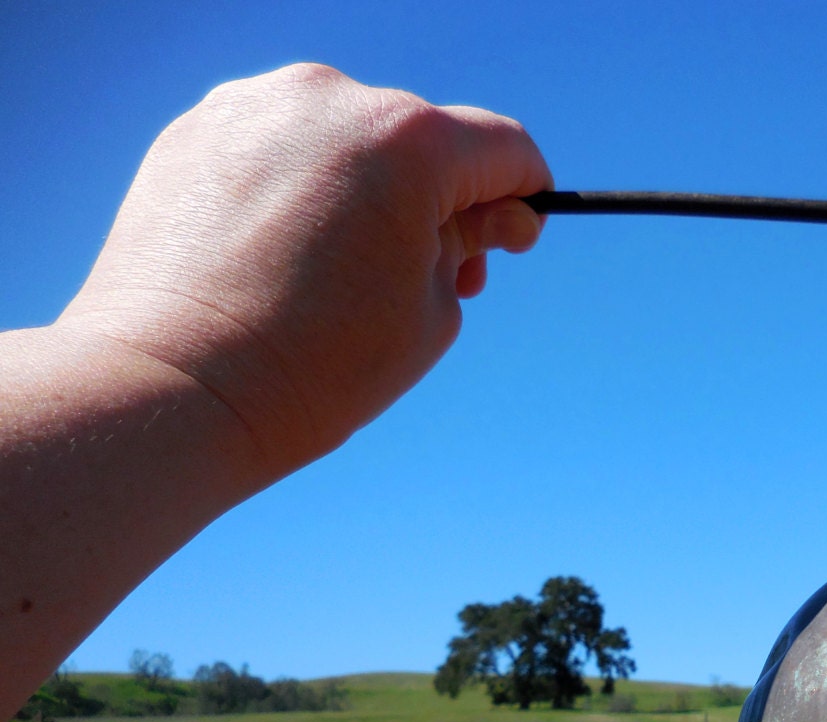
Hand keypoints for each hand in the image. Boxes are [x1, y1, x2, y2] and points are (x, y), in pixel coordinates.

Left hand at [59, 63, 551, 480]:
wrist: (174, 389)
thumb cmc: (313, 366)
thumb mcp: (431, 313)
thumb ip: (470, 245)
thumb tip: (489, 214)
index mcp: (407, 141)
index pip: (503, 148)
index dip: (523, 197)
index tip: (512, 237)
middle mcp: (331, 98)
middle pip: (421, 139)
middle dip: (438, 200)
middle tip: (428, 276)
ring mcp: (254, 106)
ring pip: (345, 138)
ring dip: (365, 190)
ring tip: (341, 273)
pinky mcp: (196, 129)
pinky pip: (279, 147)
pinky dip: (298, 188)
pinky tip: (284, 256)